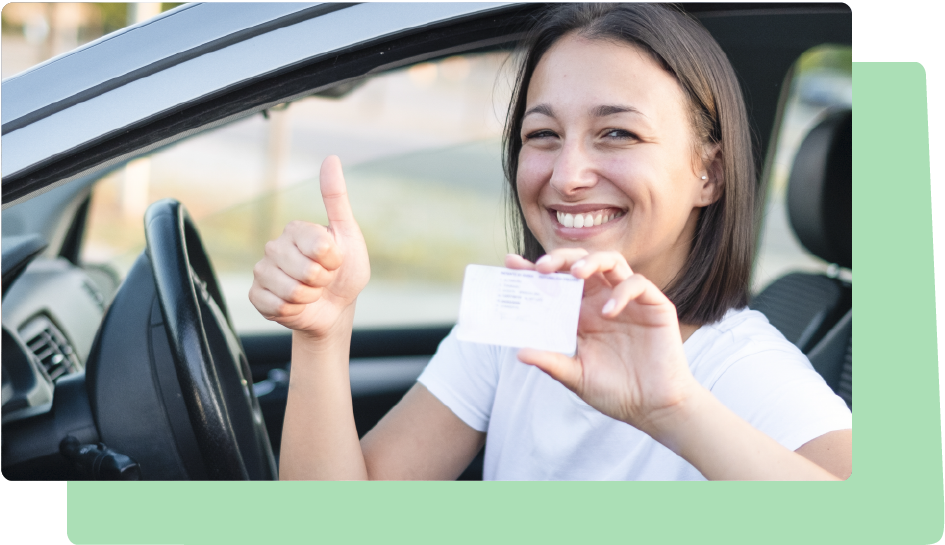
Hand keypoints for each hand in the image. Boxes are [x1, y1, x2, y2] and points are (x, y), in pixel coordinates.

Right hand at [249, 156, 369, 339]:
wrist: (335, 307)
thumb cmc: (344, 271)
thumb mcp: (348, 234)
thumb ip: (336, 198)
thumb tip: (331, 158)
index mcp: (296, 229)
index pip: (319, 246)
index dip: (334, 260)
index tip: (336, 261)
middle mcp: (275, 246)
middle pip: (305, 271)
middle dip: (322, 281)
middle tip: (323, 279)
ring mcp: (263, 271)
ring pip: (290, 290)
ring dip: (309, 298)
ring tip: (311, 292)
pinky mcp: (257, 295)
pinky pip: (274, 305)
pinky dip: (292, 311)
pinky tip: (295, 305)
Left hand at [505, 250, 697, 434]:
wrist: (654, 408)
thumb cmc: (615, 392)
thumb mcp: (576, 377)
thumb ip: (552, 362)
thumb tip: (519, 352)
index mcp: (581, 314)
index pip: (556, 283)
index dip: (533, 270)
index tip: (511, 264)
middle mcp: (602, 301)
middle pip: (580, 263)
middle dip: (560, 259)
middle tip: (542, 268)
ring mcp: (628, 301)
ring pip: (611, 261)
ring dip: (591, 262)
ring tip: (576, 274)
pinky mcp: (654, 306)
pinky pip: (637, 284)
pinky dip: (622, 292)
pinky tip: (609, 312)